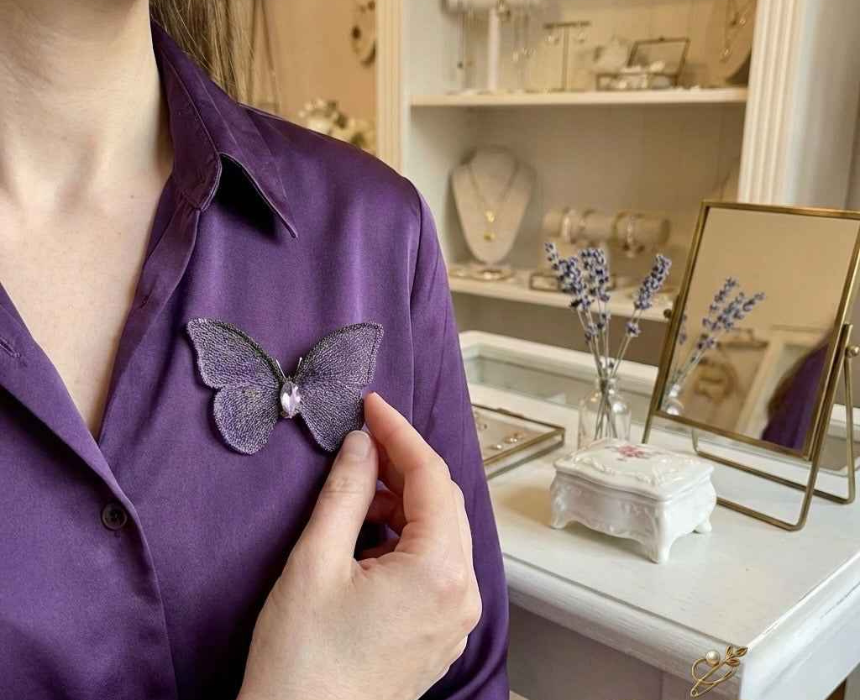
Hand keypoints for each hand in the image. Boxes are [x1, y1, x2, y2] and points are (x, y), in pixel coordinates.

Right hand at [238, 393, 481, 699]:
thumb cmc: (302, 663)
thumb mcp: (315, 563)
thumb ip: (346, 493)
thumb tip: (362, 445)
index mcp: (440, 572)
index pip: (431, 477)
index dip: (400, 433)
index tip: (373, 406)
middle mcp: (462, 595)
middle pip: (444, 503)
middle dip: (405, 466)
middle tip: (362, 443)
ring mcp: (455, 619)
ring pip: (441, 534)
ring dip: (405, 504)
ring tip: (358, 496)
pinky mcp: (439, 634)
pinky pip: (436, 567)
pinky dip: (408, 539)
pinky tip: (371, 536)